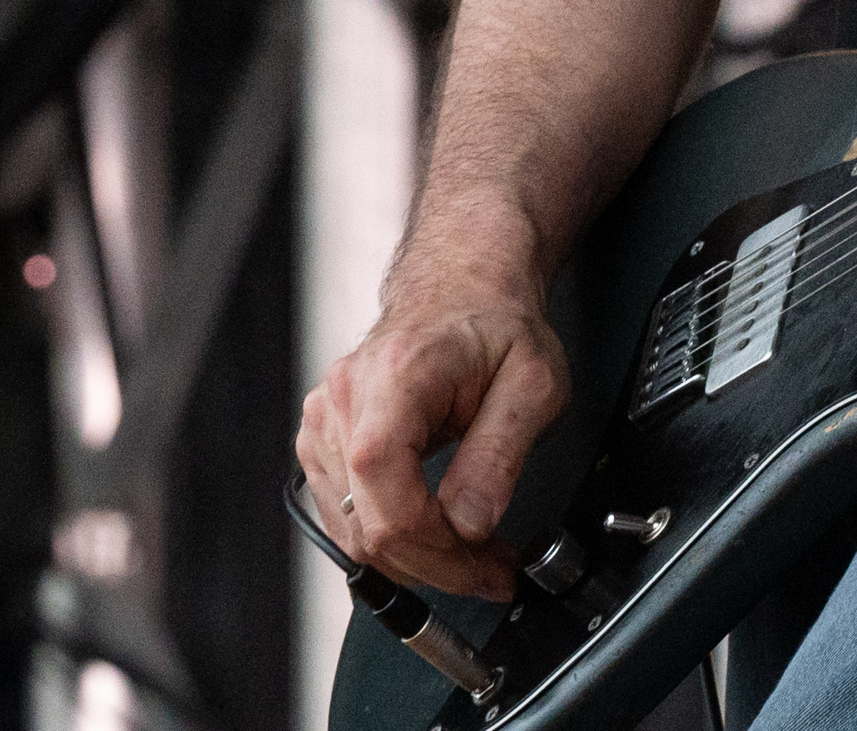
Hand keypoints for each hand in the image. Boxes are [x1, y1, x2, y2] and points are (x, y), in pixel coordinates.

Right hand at [295, 252, 570, 601]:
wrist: (464, 285)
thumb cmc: (496, 324)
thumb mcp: (532, 383)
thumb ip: (499, 455)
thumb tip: (470, 524)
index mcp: (393, 383)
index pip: (390, 503)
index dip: (442, 554)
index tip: (490, 569)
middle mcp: (344, 402)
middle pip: (368, 529)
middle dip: (437, 567)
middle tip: (491, 571)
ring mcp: (325, 421)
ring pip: (352, 533)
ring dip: (414, 560)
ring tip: (470, 552)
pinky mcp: (323, 439)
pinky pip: (344, 516)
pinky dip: (389, 537)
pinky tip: (433, 532)